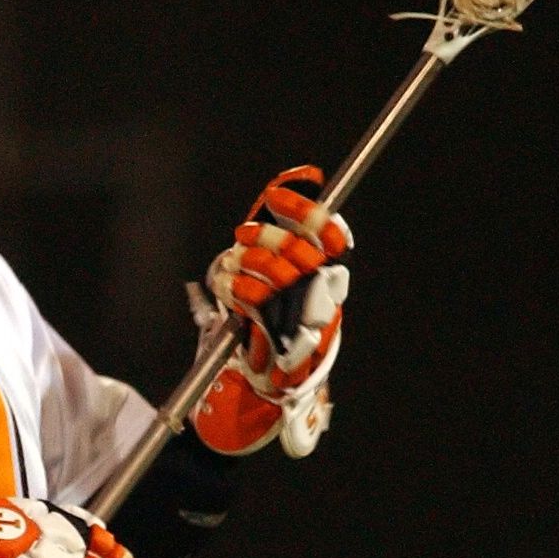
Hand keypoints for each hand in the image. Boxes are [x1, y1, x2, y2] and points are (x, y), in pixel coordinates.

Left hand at [188, 166, 351, 457]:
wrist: (271, 383)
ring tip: (230, 266)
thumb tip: (302, 174)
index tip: (274, 195)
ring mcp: (304, 318)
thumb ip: (288, 229)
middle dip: (265, 237)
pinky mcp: (279, 338)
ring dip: (245, 262)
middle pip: (300, 252)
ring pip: (276, 274)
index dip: (303, 210)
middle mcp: (325, 297)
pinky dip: (235, 287)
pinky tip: (226, 286)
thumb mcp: (282, 274)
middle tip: (242, 234)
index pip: (331, 235)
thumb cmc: (274, 320)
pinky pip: (256, 300)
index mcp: (332, 277)